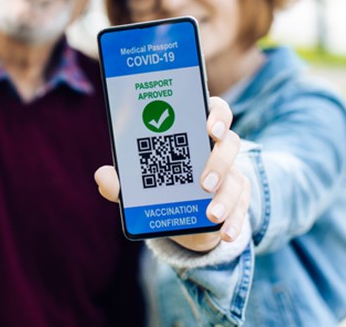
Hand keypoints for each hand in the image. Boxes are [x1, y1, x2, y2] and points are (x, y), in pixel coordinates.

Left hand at [94, 96, 249, 251]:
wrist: (182, 214)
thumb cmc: (159, 183)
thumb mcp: (138, 182)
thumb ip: (122, 180)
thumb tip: (103, 176)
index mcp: (194, 131)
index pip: (214, 111)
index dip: (216, 114)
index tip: (208, 126)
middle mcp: (217, 148)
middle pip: (230, 143)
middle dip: (219, 161)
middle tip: (203, 182)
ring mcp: (231, 172)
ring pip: (236, 178)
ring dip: (225, 197)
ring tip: (210, 215)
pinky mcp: (238, 197)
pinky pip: (243, 207)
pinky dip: (236, 221)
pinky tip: (226, 233)